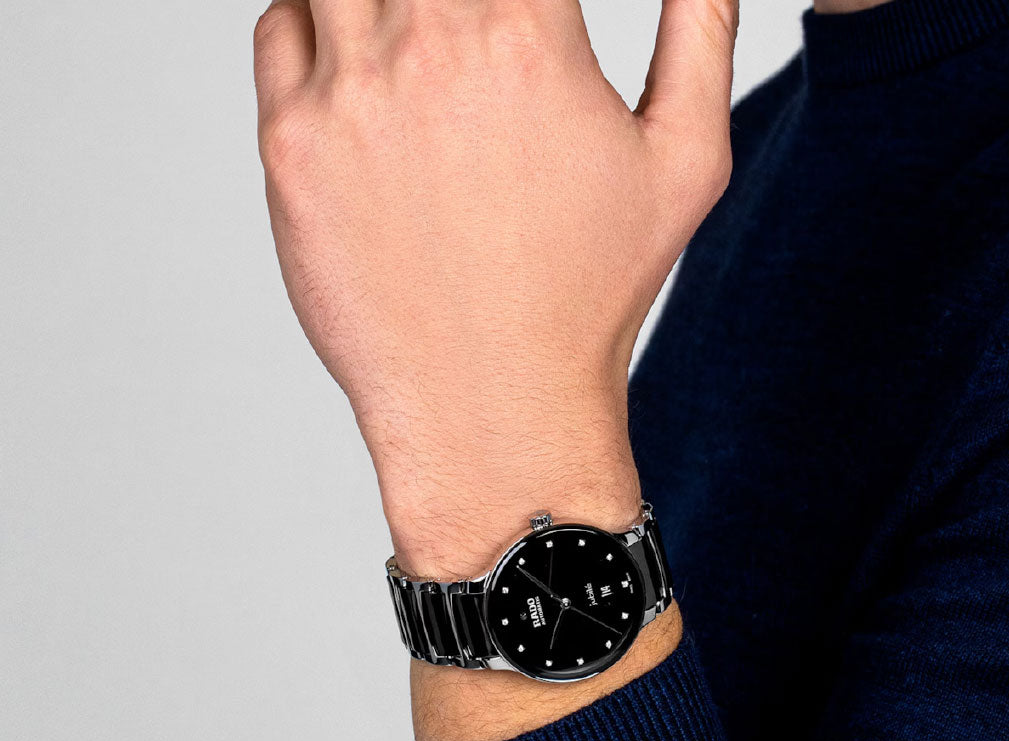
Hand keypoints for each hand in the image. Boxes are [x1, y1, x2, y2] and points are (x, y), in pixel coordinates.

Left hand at [254, 0, 737, 579]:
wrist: (493, 407)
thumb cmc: (589, 301)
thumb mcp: (686, 165)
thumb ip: (701, 32)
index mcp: (524, 35)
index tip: (517, 17)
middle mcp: (425, 46)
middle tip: (466, 35)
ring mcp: (346, 96)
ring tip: (418, 42)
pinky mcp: (290, 148)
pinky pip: (280, 25)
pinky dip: (315, 19)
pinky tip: (359, 65)